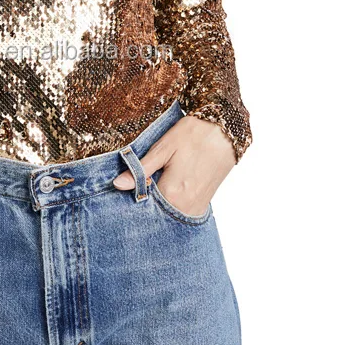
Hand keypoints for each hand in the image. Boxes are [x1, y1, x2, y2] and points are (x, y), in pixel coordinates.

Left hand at [113, 116, 234, 215]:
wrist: (226, 130)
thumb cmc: (194, 135)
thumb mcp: (163, 148)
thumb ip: (141, 170)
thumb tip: (118, 184)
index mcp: (172, 193)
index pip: (142, 206)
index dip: (131, 196)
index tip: (123, 187)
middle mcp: (185, 207)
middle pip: (155, 213)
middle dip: (144, 202)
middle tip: (136, 184)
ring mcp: (196, 207)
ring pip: (168, 214)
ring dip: (157, 204)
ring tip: (153, 184)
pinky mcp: (203, 204)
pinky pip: (181, 212)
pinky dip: (171, 204)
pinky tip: (166, 188)